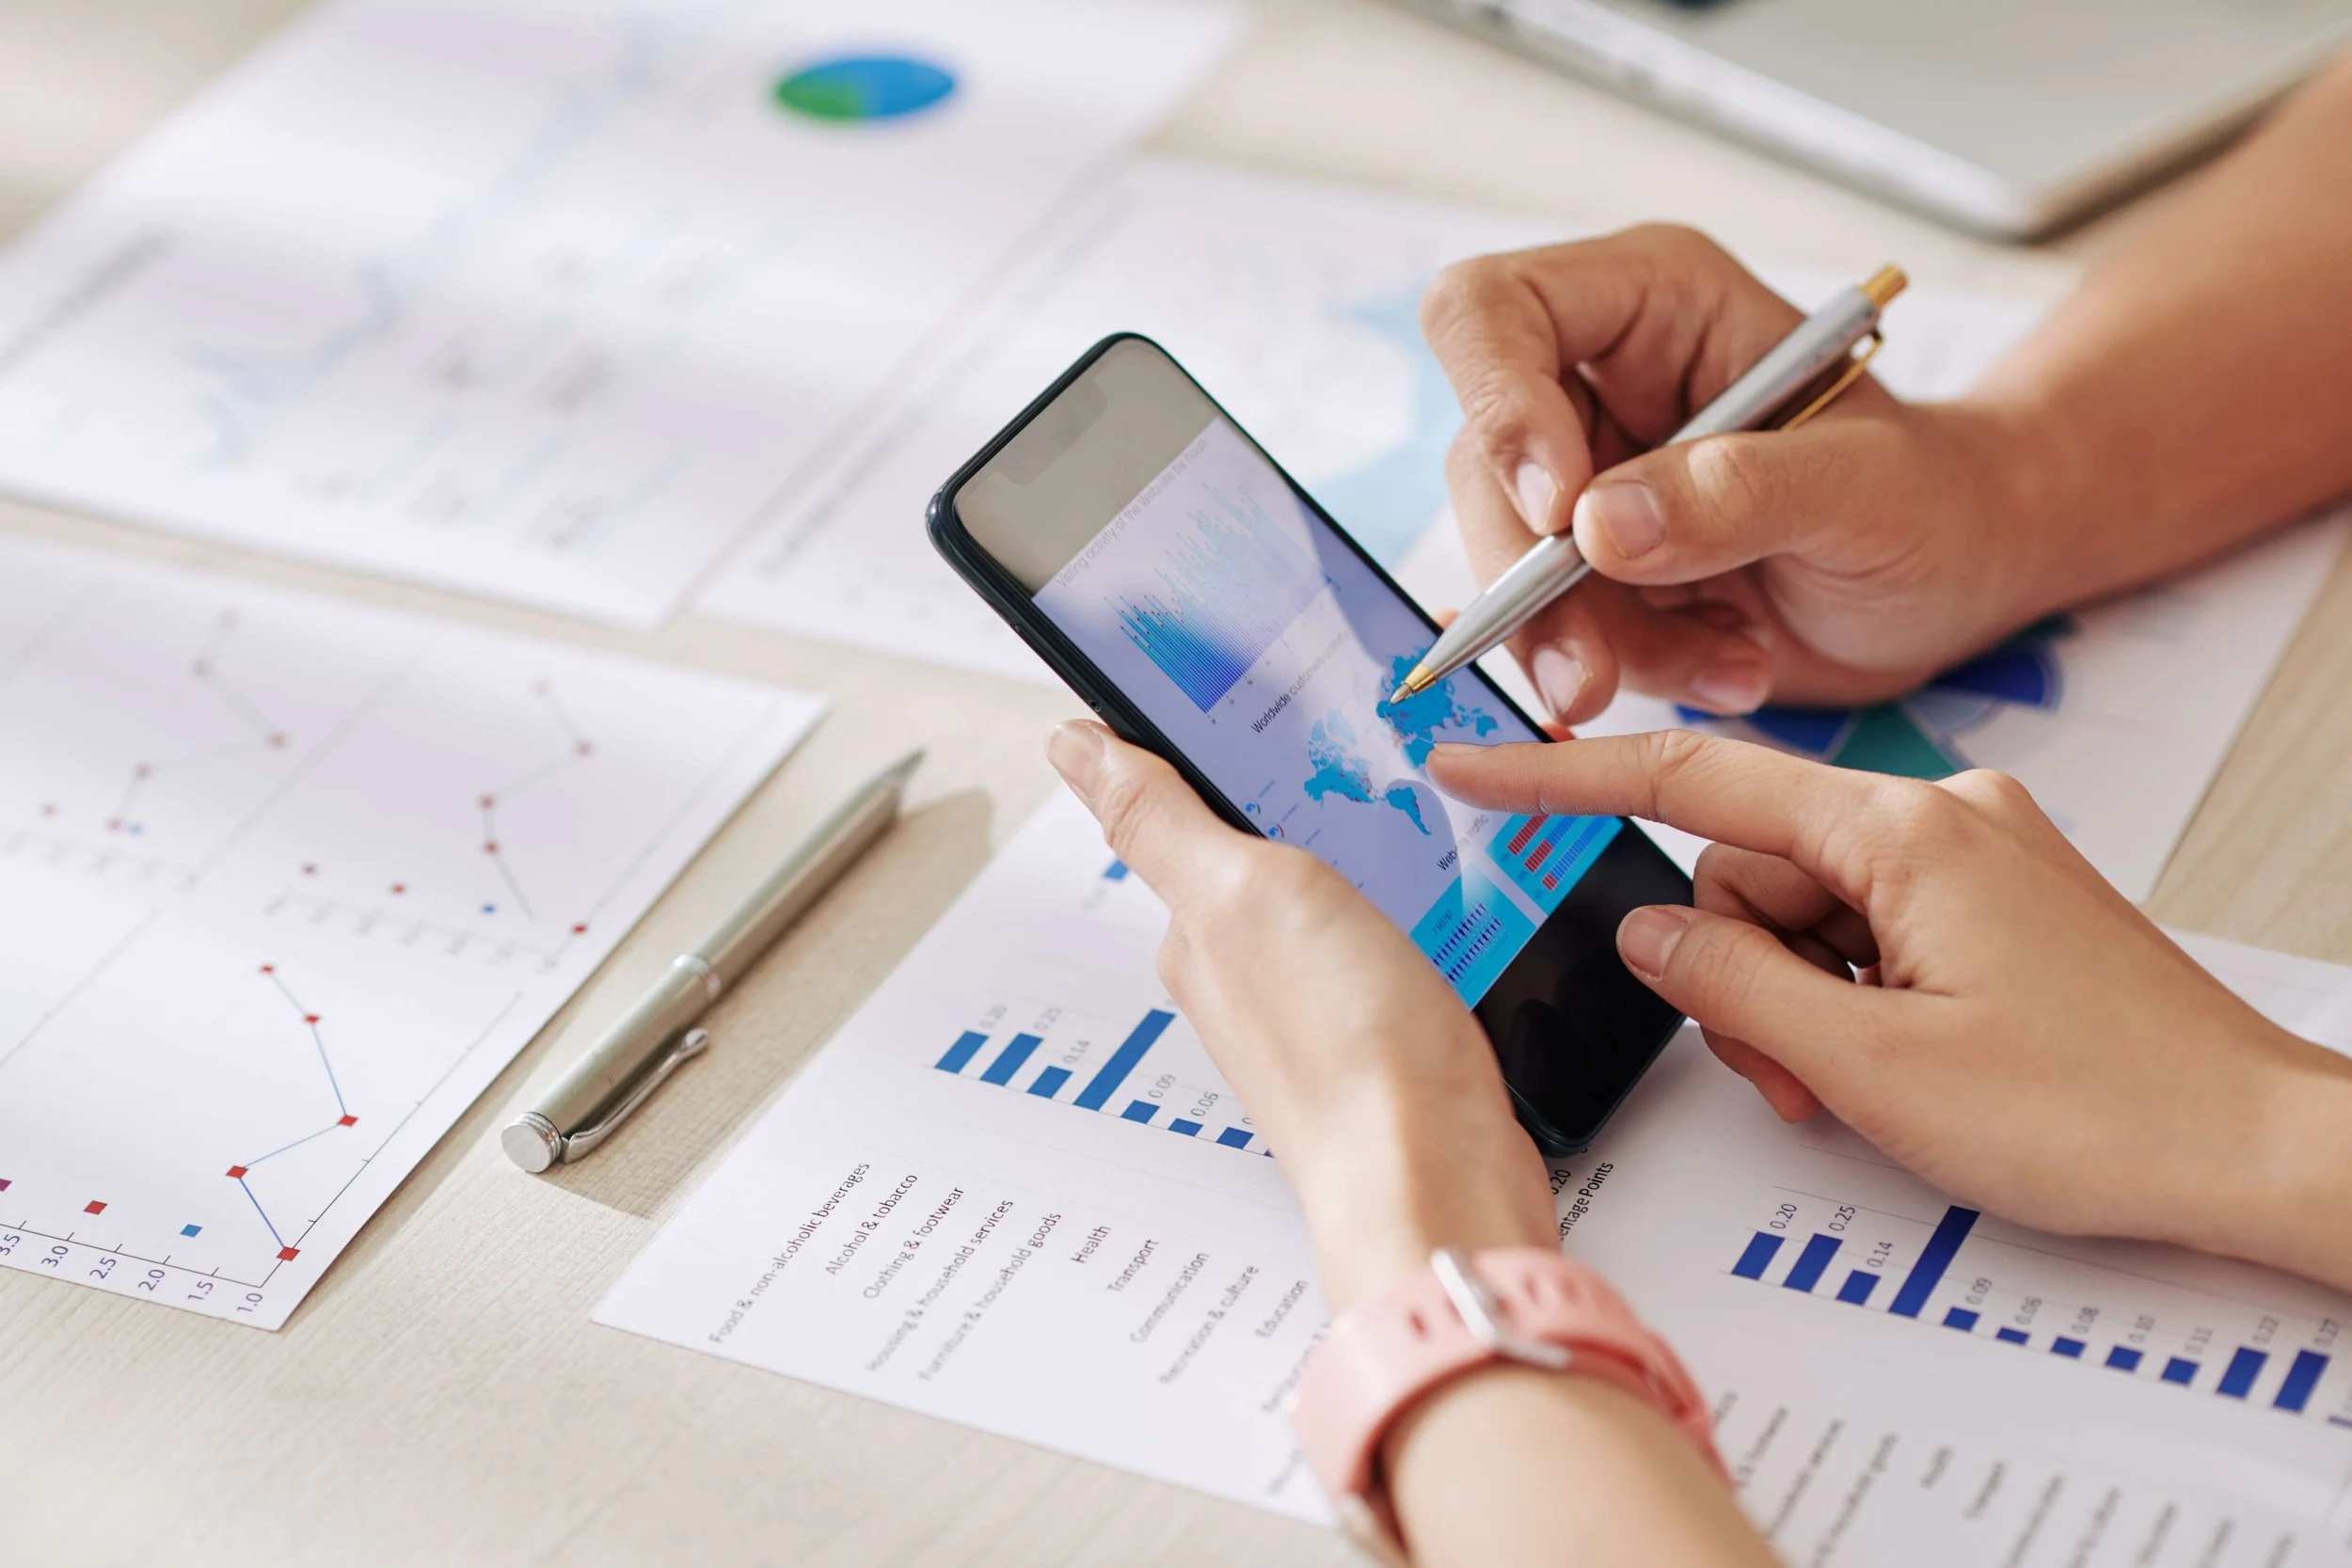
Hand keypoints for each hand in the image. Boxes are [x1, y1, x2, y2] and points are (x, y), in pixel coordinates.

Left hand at [1045, 720, 1554, 1308]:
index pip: (1183, 809)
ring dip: (1367, 856)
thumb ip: (1161, 818)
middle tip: (1363, 750)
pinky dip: (1410, 913)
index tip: (1264, 689)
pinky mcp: (1380, 1039)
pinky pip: (1383, 950)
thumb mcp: (1244, 894)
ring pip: (1330, 899)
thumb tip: (1072, 745)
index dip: (1217, 747)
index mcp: (1196, 929)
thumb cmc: (1345, 1052)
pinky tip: (1443, 903)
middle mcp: (1242, 971)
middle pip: (1264, 851)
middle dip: (1309, 799)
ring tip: (1412, 821)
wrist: (1440, 1182)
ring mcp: (1312, 1008)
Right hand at [1420, 225, 2069, 723]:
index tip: (1559, 514)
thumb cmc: (1935, 496)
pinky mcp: (1594, 569)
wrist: (1961, 581)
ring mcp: (1589, 478)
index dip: (1499, 407)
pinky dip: (1637, 669)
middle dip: (1533, 583)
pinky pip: (1558, 630)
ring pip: (1509, 565)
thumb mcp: (1865, 487)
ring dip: (1599, 643)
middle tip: (1593, 674)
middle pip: (1482, 464)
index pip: (1492, 313)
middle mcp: (1597, 380)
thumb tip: (1599, 526)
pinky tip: (1731, 666)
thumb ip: (1740, 493)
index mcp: (1654, 303)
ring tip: (1730, 666)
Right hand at [1426, 734, 2351, 1291]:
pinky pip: (1863, 926)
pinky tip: (1897, 1061)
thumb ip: (1729, 988)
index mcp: (1902, 829)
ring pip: (1800, 911)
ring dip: (1796, 1003)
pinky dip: (1849, 996)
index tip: (1475, 762)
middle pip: (1746, 870)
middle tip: (1799, 1071)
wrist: (2253, 1148)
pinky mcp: (1988, 897)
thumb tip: (1645, 935)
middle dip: (1741, 975)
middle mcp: (1936, 815)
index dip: (1564, 776)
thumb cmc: (2102, 1109)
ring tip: (1863, 1083)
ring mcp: (1968, 855)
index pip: (1692, 779)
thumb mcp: (1871, 1063)